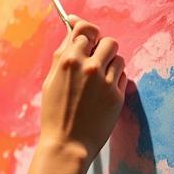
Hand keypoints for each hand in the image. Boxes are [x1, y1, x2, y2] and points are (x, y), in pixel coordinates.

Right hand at [38, 17, 125, 164]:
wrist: (67, 144)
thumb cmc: (55, 113)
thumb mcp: (51, 80)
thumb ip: (63, 54)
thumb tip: (72, 28)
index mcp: (69, 60)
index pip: (85, 29)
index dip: (86, 31)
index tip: (86, 35)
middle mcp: (89, 67)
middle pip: (107, 41)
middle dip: (102, 49)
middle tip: (94, 63)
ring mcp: (105, 81)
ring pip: (118, 58)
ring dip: (110, 64)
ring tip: (98, 81)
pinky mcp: (117, 95)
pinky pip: (122, 76)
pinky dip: (114, 81)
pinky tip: (101, 94)